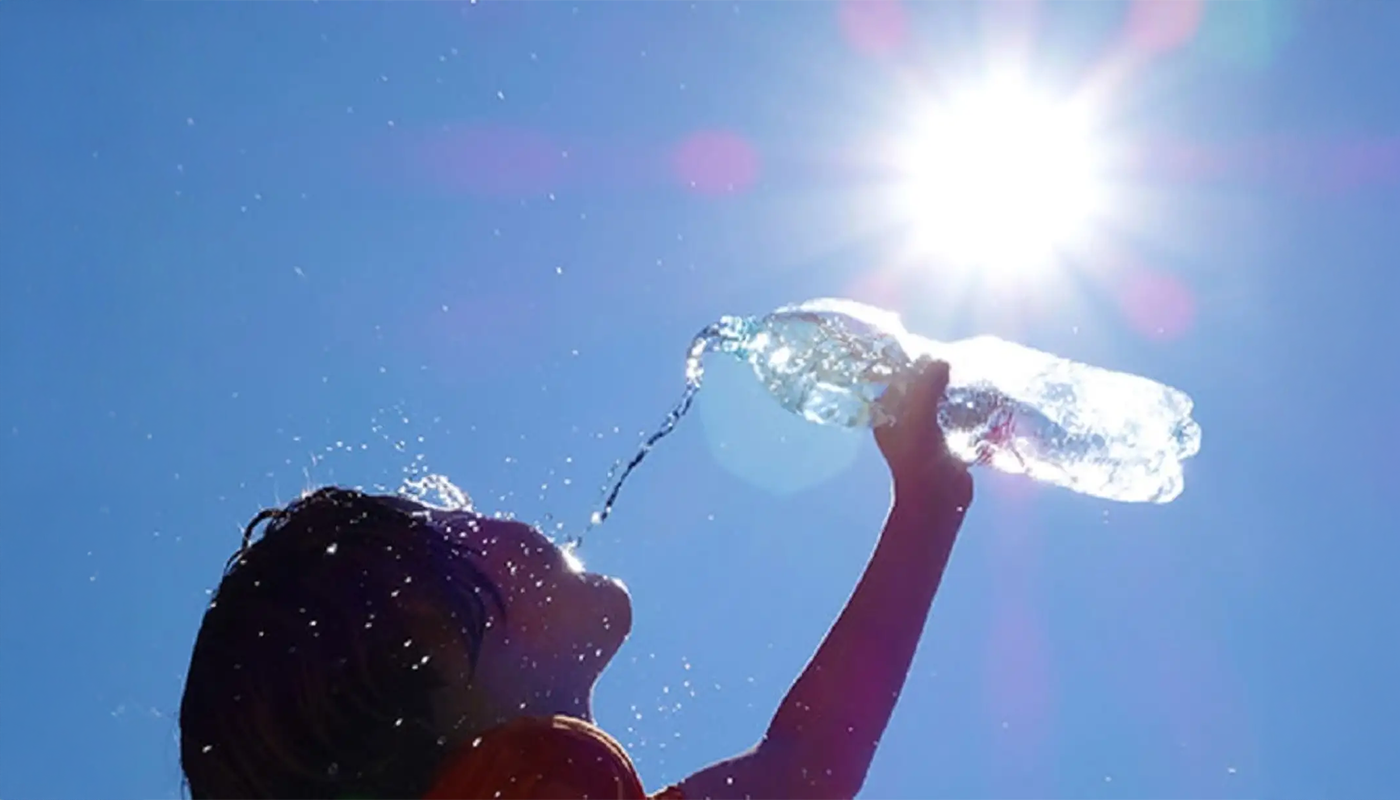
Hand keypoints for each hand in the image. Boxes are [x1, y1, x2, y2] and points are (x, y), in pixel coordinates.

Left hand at [874, 359, 972, 514]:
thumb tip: (940, 360)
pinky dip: (964, 408)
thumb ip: (926, 387)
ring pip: (938, 402)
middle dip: (936, 377)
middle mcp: (902, 421)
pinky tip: (980, 397)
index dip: (913, 365)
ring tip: (971, 374)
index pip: (897, 380)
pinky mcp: (945, 441)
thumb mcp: (919, 418)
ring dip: (953, 392)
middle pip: (919, 389)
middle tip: (957, 361)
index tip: (935, 352)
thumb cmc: (920, 459)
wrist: (938, 500)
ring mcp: (924, 432)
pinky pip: (953, 417)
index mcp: (886, 415)